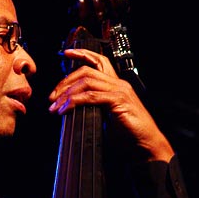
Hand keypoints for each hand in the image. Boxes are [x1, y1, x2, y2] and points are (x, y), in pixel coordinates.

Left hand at [48, 48, 173, 162]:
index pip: (99, 61)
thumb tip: (73, 108)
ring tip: (55, 106)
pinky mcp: (118, 101)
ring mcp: (119, 91)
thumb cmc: (129, 133)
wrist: (146, 143)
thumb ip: (95, 107)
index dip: (82, 54)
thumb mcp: (108, 116)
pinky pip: (91, 96)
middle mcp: (118, 84)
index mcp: (117, 85)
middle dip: (65, 82)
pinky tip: (65, 110)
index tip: (66, 53)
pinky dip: (75, 102)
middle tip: (52, 97)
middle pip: (86, 71)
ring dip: (66, 94)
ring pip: (86, 82)